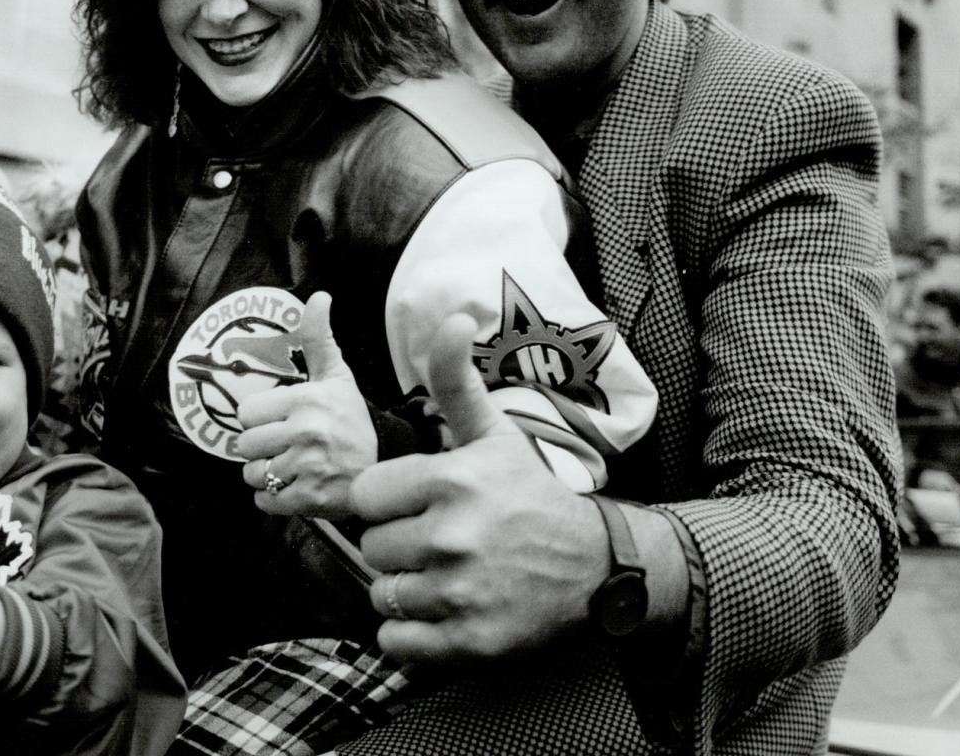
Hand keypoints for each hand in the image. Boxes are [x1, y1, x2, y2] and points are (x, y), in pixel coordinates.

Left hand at [238, 292, 376, 517]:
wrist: (386, 469)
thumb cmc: (351, 419)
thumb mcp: (336, 377)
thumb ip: (319, 338)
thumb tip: (318, 295)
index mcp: (308, 400)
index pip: (246, 414)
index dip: (260, 419)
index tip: (280, 422)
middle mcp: (307, 432)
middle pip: (245, 445)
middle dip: (261, 448)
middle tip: (286, 447)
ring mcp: (308, 468)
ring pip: (252, 474)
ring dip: (266, 474)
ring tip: (291, 467)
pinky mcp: (310, 500)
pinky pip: (264, 500)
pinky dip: (273, 498)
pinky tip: (294, 487)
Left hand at [348, 312, 606, 662]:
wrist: (596, 568)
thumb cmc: (530, 496)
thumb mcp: (494, 434)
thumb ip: (457, 381)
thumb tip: (452, 316)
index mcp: (450, 480)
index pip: (364, 498)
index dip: (385, 503)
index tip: (416, 505)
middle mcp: (452, 535)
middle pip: (371, 548)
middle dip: (396, 547)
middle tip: (436, 543)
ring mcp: (461, 592)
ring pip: (382, 596)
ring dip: (405, 592)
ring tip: (443, 577)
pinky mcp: (469, 641)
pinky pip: (396, 643)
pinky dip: (410, 636)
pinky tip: (443, 613)